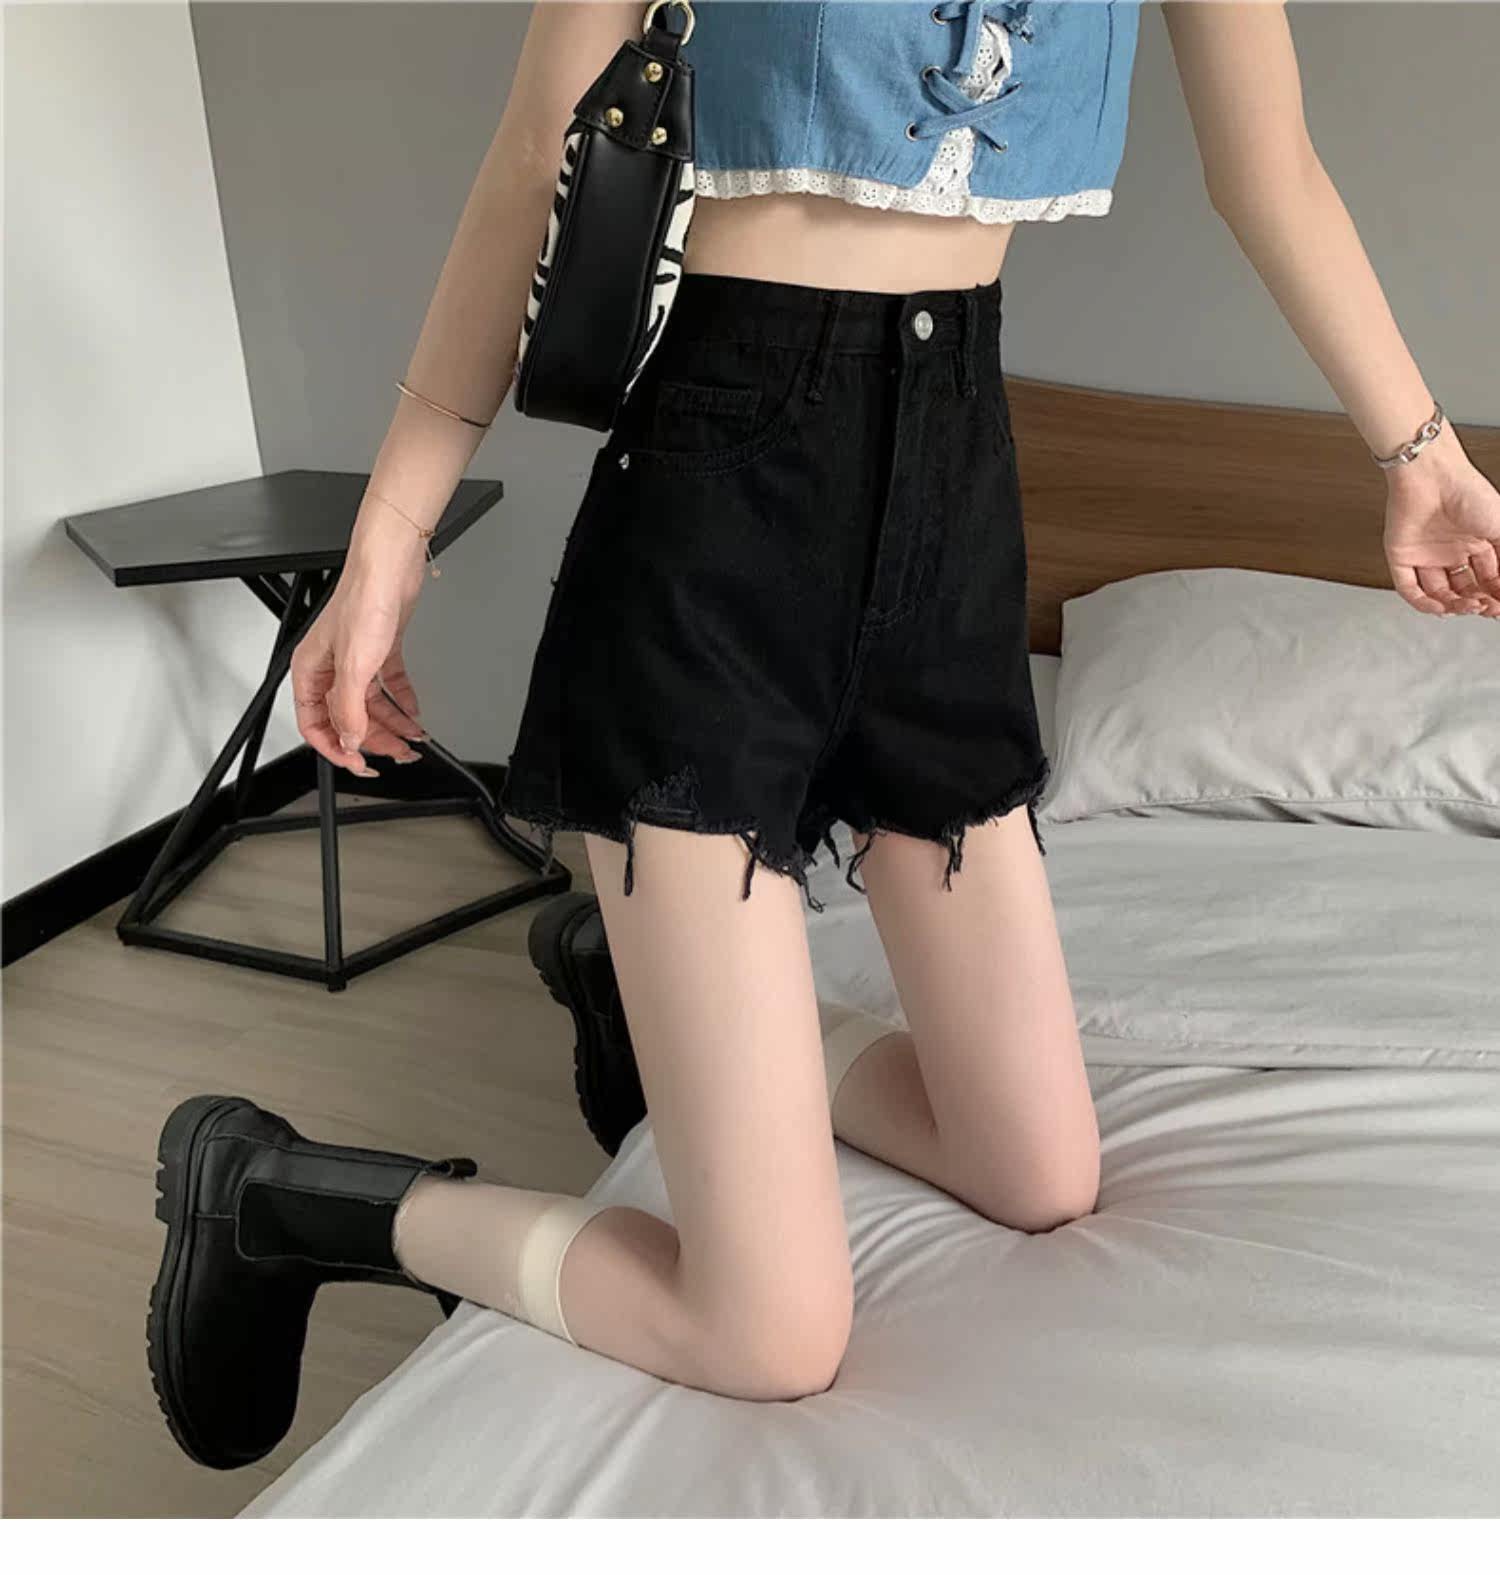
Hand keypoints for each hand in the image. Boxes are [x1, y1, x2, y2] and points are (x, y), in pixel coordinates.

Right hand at [290, 518, 430, 773]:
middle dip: (374, 739)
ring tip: (412, 738)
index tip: (359, 764)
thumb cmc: (362, 602)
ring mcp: (356, 658)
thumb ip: (349, 709)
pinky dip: (402, 699)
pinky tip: (414, 711)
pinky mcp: (380, 649)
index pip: (315, 724)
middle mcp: (331, 667)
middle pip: (349, 717)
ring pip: (371, 704)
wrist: (389, 569)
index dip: (336, 748)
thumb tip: (349, 741)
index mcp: (311, 671)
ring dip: (392, 723)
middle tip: (398, 754)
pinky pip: (389, 684)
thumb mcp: (355, 667)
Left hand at [1383, 430, 1499, 618]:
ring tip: (1469, 606)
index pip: (1487, 578)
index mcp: (1475, 541)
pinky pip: (1409, 588)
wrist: (1433, 476)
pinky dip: (1424, 604)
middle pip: (1464, 588)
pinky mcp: (1402, 556)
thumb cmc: (1467, 491)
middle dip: (1478, 602)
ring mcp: (1426, 554)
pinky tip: (1441, 608)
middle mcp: (1450, 549)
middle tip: (1488, 608)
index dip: (1495, 594)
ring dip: (1454, 606)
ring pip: (1438, 593)